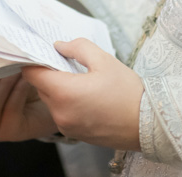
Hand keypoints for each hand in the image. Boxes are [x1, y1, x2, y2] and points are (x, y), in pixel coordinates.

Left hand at [23, 39, 143, 149]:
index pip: (31, 73)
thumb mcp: (104, 60)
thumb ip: (77, 47)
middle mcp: (60, 113)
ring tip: (82, 81)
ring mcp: (67, 127)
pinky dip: (68, 103)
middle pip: (41, 87)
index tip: (46, 53)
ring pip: (51, 101)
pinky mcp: (75, 134)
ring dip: (59, 89)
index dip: (35, 60)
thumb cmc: (128, 92)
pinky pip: (62, 114)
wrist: (149, 124)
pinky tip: (88, 97)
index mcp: (64, 92)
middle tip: (69, 64)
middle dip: (50, 74)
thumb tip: (59, 46)